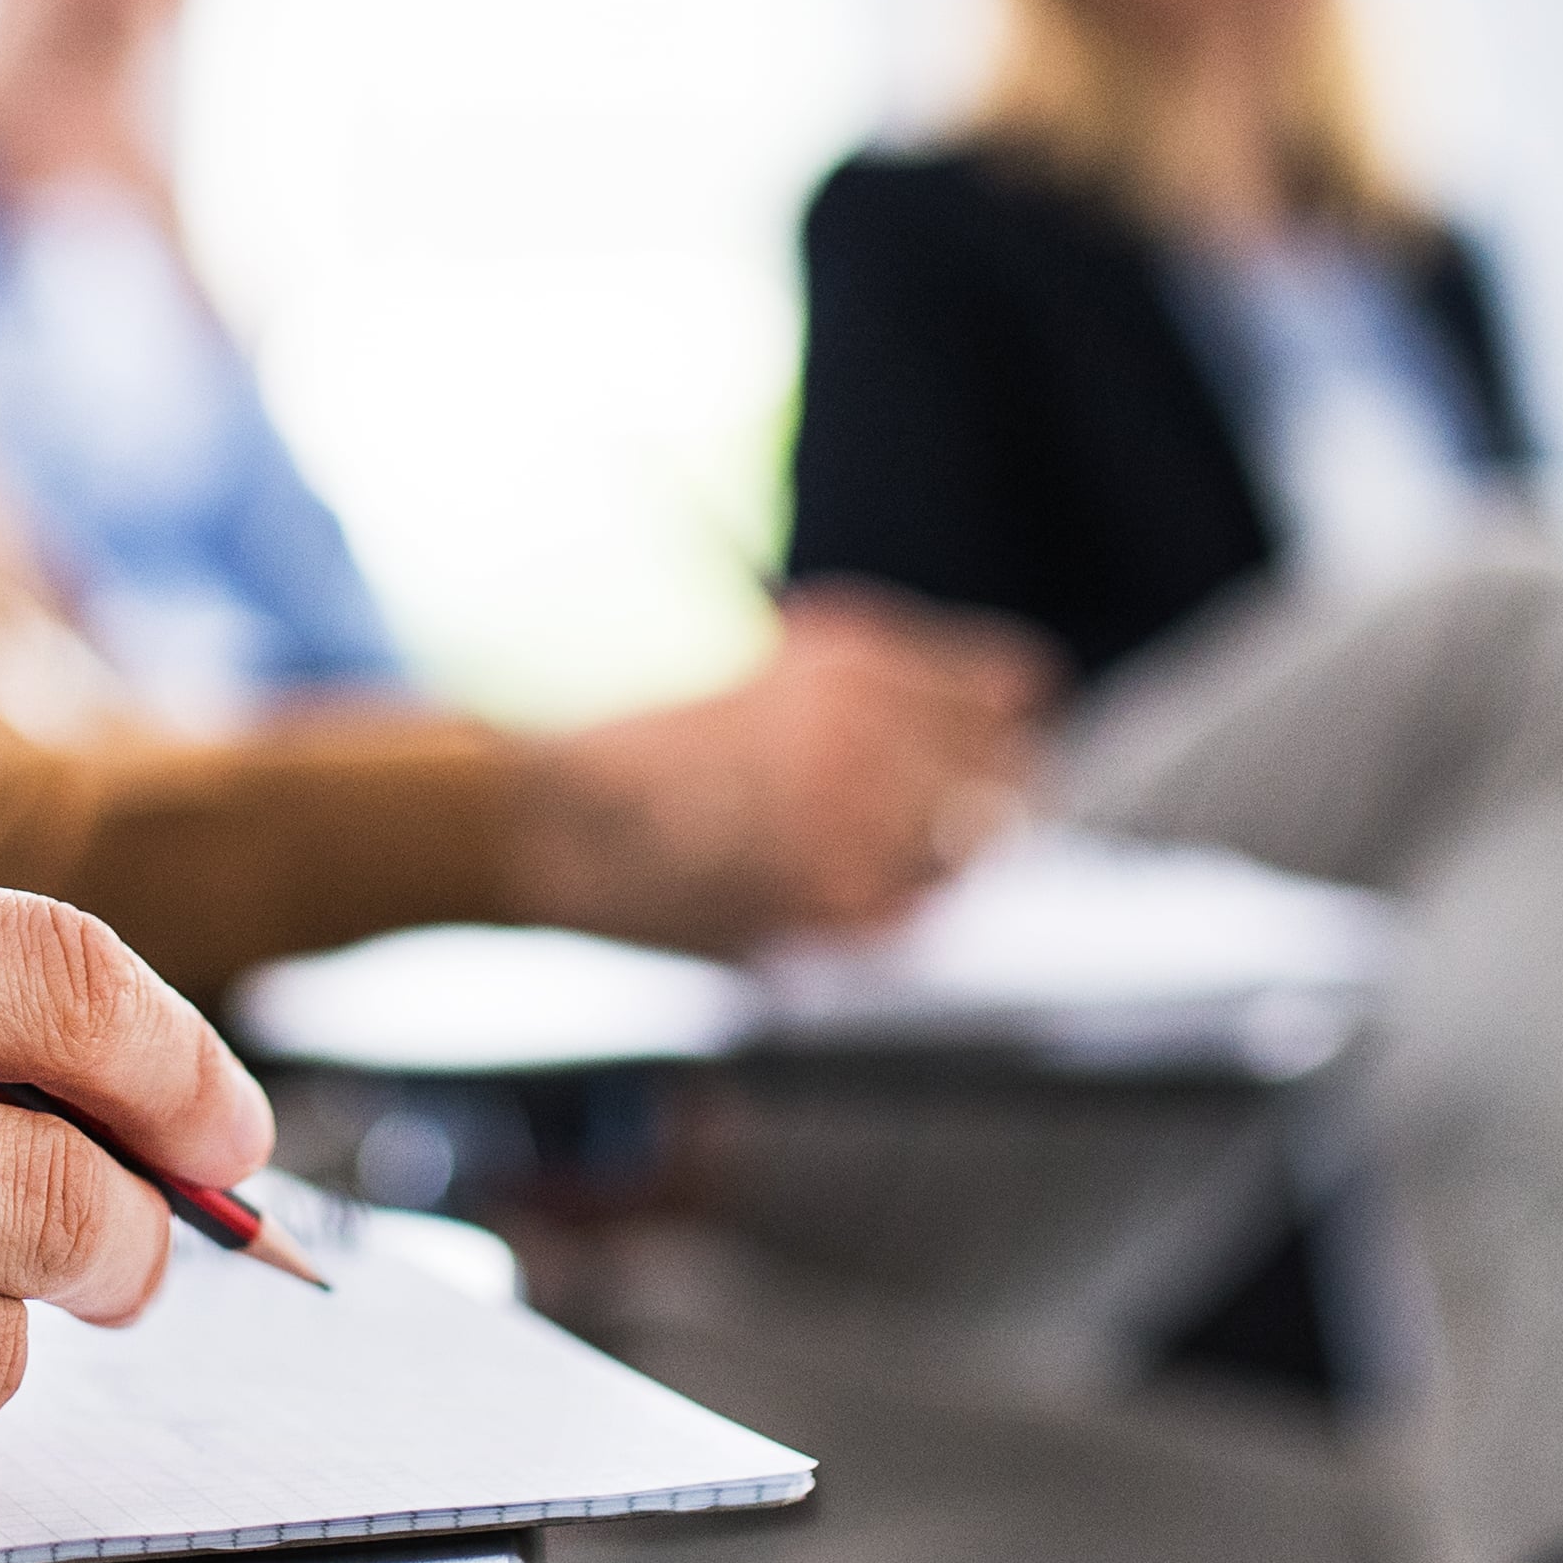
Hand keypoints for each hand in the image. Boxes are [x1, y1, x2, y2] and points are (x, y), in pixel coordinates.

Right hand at [508, 586, 1050, 954]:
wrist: (550, 816)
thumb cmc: (648, 753)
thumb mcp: (772, 680)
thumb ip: (875, 698)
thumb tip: (1002, 727)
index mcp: (853, 651)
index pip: (1011, 686)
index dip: (1012, 726)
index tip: (1007, 752)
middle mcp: (867, 719)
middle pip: (1010, 769)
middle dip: (988, 799)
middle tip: (952, 825)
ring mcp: (855, 807)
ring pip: (972, 846)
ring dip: (941, 860)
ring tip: (870, 860)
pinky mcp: (832, 890)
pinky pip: (914, 910)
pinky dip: (889, 911)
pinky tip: (829, 896)